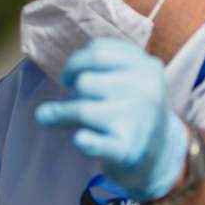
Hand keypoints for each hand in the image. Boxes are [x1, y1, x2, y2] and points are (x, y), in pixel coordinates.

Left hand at [36, 36, 188, 200]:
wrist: (160, 152)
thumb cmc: (133, 108)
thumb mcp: (129, 79)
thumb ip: (93, 70)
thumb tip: (44, 109)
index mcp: (147, 67)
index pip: (97, 52)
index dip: (75, 63)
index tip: (68, 78)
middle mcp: (145, 91)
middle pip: (85, 81)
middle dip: (72, 89)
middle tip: (73, 100)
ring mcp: (137, 121)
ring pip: (81, 109)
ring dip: (62, 114)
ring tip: (58, 118)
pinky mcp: (126, 150)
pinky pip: (95, 143)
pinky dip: (84, 141)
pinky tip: (79, 139)